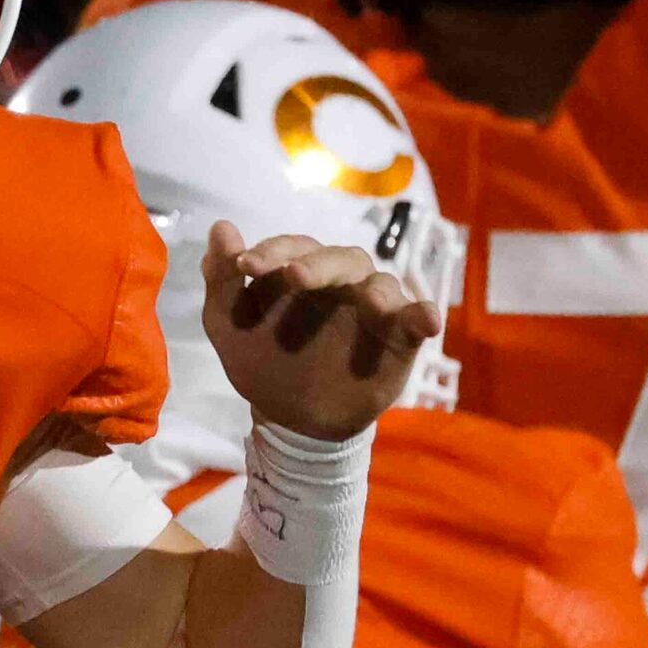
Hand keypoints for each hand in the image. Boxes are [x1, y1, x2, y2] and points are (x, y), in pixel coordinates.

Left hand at [199, 222, 440, 441]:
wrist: (292, 421)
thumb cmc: (262, 363)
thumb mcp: (229, 326)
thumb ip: (222, 280)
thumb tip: (221, 226)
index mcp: (300, 272)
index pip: (293, 247)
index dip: (271, 251)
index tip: (245, 265)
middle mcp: (340, 282)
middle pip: (340, 258)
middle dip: (317, 264)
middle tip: (293, 276)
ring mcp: (372, 308)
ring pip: (381, 283)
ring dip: (374, 289)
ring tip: (368, 303)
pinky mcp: (400, 337)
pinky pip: (417, 318)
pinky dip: (424, 315)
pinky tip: (427, 320)